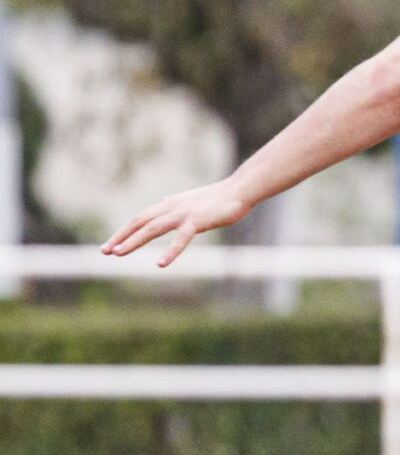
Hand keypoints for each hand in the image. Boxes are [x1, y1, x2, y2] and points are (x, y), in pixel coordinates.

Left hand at [102, 178, 253, 265]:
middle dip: (121, 236)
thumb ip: (174, 202)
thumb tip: (163, 201)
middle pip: (139, 222)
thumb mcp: (191, 199)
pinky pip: (180, 239)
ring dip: (133, 241)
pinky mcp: (197, 222)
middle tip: (104, 251)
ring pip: (151, 228)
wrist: (239, 190)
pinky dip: (170, 251)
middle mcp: (171, 207)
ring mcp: (183, 214)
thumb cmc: (219, 196)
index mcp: (169, 204)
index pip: (140, 218)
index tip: (110, 244)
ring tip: (118, 254)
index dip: (123, 231)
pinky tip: (160, 264)